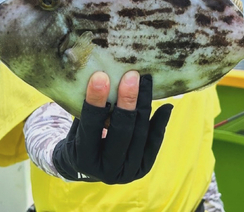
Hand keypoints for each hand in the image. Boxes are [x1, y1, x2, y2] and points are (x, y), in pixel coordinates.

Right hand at [52, 71, 172, 183]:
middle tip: (132, 75)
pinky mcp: (143, 168)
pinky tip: (166, 105)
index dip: (96, 101)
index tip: (100, 76)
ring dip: (144, 104)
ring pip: (140, 134)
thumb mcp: (78, 124)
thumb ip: (86, 106)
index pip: (90, 126)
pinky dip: (160, 122)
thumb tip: (101, 72)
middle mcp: (107, 170)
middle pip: (121, 131)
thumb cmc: (81, 136)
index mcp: (84, 157)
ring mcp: (128, 171)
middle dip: (127, 101)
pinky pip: (154, 142)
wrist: (90, 165)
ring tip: (146, 80)